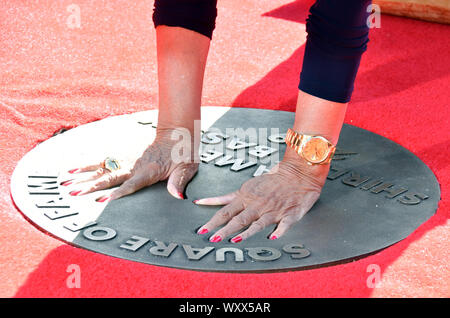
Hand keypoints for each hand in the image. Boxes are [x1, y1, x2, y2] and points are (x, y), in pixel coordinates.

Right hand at [63, 128, 198, 200]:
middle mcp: (135, 165)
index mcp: (150, 170)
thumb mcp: (188, 167)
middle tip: (73, 193)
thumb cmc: (184, 153)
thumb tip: (178, 196)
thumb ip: (180, 181)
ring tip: (66, 183)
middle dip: (91, 186)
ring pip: (103, 169)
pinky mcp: (126, 157)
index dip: (117, 193)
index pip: (131, 184)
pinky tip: (75, 171)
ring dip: (85, 176)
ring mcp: (129, 160)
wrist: (178, 133)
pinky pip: (105, 162)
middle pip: (110, 177)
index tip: (100, 201)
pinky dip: (89, 166)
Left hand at [194, 156, 329, 242]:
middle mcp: (257, 204)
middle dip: (225, 230)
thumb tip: (202, 202)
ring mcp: (273, 210)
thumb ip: (227, 197)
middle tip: (213, 239)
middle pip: (238, 219)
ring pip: (257, 223)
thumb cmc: (272, 180)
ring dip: (246, 232)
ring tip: (235, 240)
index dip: (213, 222)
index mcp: (246, 197)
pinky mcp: (289, 214)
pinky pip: (284, 224)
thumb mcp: (246, 186)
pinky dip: (279, 231)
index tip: (202, 230)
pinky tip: (273, 237)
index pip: (226, 211)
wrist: (298, 173)